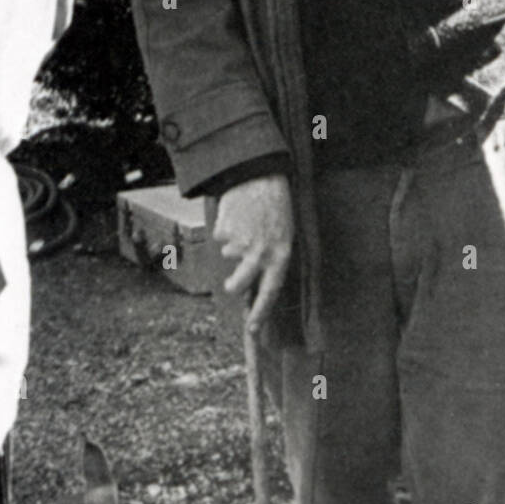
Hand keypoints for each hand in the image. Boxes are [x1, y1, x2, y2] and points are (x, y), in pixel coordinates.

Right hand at [212, 174, 292, 332]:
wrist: (260, 174)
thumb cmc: (276, 206)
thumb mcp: (284, 234)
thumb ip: (273, 258)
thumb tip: (258, 284)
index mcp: (281, 255)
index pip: (270, 292)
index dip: (261, 312)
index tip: (252, 329)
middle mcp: (260, 254)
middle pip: (238, 285)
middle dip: (233, 286)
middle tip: (232, 283)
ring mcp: (240, 243)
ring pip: (228, 255)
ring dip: (233, 243)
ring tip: (246, 222)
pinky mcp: (224, 231)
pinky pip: (220, 237)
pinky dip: (225, 228)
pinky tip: (237, 213)